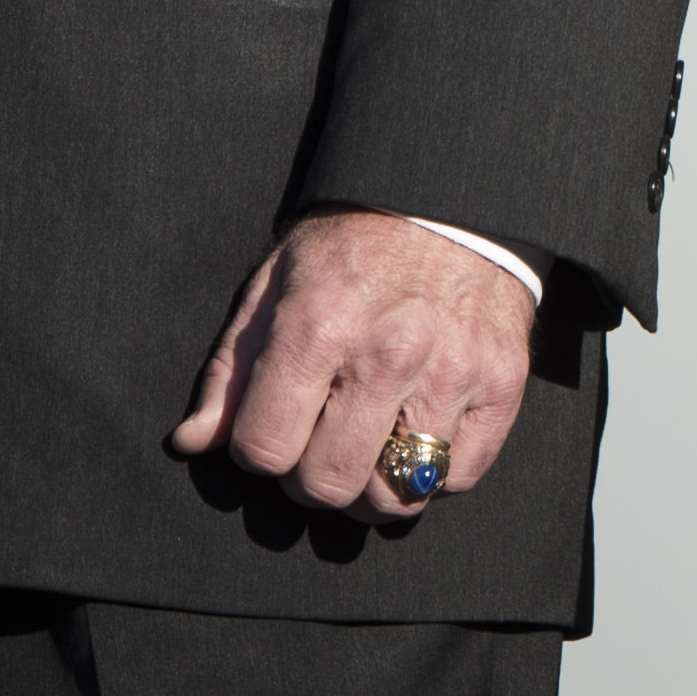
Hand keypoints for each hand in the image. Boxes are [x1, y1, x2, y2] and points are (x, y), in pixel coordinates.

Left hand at [169, 211, 534, 517]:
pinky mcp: (503, 381)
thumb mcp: (276, 286)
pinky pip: (461, 475)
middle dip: (310, 478)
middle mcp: (390, 355)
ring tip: (369, 452)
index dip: (258, 451)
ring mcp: (454, 371)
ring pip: (397, 494)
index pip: (265, 451)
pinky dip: (435, 474)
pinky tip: (419, 438)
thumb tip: (193, 441)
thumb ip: (232, 369)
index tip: (274, 426)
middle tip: (320, 446)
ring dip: (373, 486)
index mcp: (319, 329)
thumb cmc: (354, 246)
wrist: (455, 201)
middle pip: (328, 484)